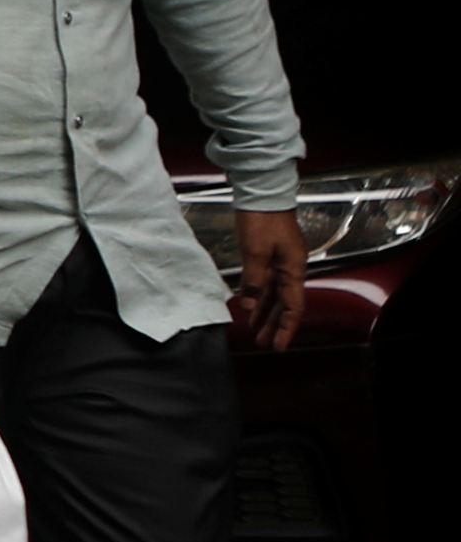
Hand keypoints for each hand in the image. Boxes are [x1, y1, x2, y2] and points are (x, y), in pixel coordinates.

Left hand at [230, 207, 306, 352]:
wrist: (263, 194)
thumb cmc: (262, 220)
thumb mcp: (255, 251)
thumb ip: (253, 279)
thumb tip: (248, 304)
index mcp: (293, 270)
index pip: (293, 307)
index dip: (286, 328)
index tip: (277, 346)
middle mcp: (291, 269)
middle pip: (285, 304)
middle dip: (275, 325)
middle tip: (263, 343)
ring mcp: (281, 263)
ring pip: (275, 295)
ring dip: (266, 313)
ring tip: (255, 331)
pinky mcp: (270, 256)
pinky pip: (266, 283)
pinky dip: (259, 297)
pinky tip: (250, 306)